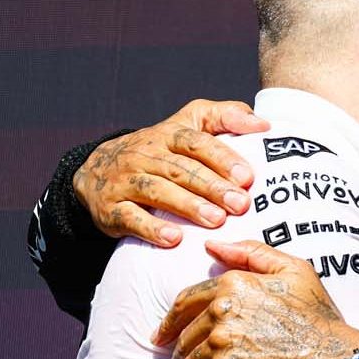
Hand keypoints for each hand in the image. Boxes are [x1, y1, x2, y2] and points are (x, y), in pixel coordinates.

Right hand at [76, 99, 265, 246]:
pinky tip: (174, 239)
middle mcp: (144, 155)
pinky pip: (130, 218)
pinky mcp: (110, 208)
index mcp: (167, 134)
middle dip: (212, 187)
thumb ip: (224, 118)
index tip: (247, 177)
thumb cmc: (160, 150)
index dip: (221, 158)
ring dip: (188, 206)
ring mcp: (124, 181)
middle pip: (180, 169)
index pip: (195, 142)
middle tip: (240, 204)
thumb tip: (263, 125)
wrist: (96, 171)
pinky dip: (152, 228)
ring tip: (216, 221)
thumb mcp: (187, 124)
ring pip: (157, 191)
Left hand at [155, 240, 358, 358]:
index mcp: (232, 285)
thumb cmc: (320, 318)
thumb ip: (252, 252)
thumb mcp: (295, 270)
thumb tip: (212, 246)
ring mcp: (220, 344)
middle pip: (184, 342)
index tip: (160, 339)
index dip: (169, 323)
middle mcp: (220, 312)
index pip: (185, 303)